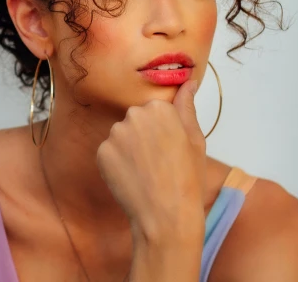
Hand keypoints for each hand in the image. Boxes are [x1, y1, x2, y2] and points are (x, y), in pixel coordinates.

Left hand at [96, 79, 206, 244]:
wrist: (166, 215)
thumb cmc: (188, 179)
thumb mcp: (196, 140)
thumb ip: (187, 107)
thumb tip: (188, 83)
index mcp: (159, 108)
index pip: (155, 110)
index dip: (163, 130)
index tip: (169, 148)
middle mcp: (134, 115)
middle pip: (136, 120)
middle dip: (143, 136)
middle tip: (158, 161)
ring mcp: (115, 134)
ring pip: (121, 136)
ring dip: (129, 149)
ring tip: (145, 171)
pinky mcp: (101, 152)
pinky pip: (109, 152)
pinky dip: (117, 163)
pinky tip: (131, 178)